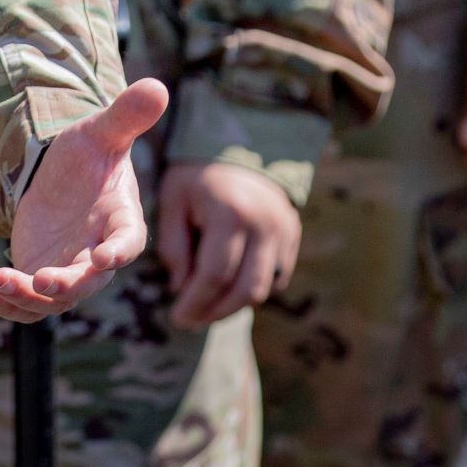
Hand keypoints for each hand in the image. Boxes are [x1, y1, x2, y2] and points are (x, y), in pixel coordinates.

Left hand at [0, 79, 166, 322]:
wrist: (58, 174)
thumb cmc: (88, 155)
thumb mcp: (101, 132)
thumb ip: (126, 116)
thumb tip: (157, 86)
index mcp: (120, 220)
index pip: (127, 241)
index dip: (118, 252)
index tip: (103, 258)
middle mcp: (97, 253)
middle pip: (87, 282)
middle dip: (65, 286)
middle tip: (41, 281)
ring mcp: (69, 270)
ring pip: (53, 300)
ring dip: (25, 297)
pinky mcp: (40, 277)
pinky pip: (27, 302)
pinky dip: (6, 304)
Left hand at [157, 162, 300, 327]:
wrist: (238, 145)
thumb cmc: (196, 176)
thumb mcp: (173, 201)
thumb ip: (174, 246)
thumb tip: (182, 290)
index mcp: (230, 213)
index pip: (214, 275)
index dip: (194, 302)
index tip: (176, 318)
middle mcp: (264, 224)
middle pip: (245, 289)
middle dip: (216, 312)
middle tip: (191, 320)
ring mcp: (284, 229)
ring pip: (264, 288)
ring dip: (234, 306)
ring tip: (207, 310)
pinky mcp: (294, 234)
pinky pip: (277, 276)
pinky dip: (252, 288)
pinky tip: (228, 289)